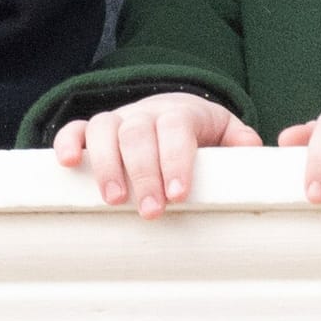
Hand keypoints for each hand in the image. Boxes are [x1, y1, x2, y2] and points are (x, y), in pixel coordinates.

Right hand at [53, 92, 261, 217]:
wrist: (171, 110)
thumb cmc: (199, 132)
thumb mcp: (225, 132)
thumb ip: (240, 141)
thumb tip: (254, 152)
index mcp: (179, 113)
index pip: (175, 129)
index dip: (176, 159)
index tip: (179, 194)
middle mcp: (144, 113)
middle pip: (138, 134)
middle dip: (144, 173)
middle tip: (152, 211)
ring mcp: (117, 120)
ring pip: (104, 129)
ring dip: (106, 164)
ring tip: (114, 200)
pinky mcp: (93, 131)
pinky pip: (74, 129)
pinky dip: (67, 142)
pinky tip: (67, 164)